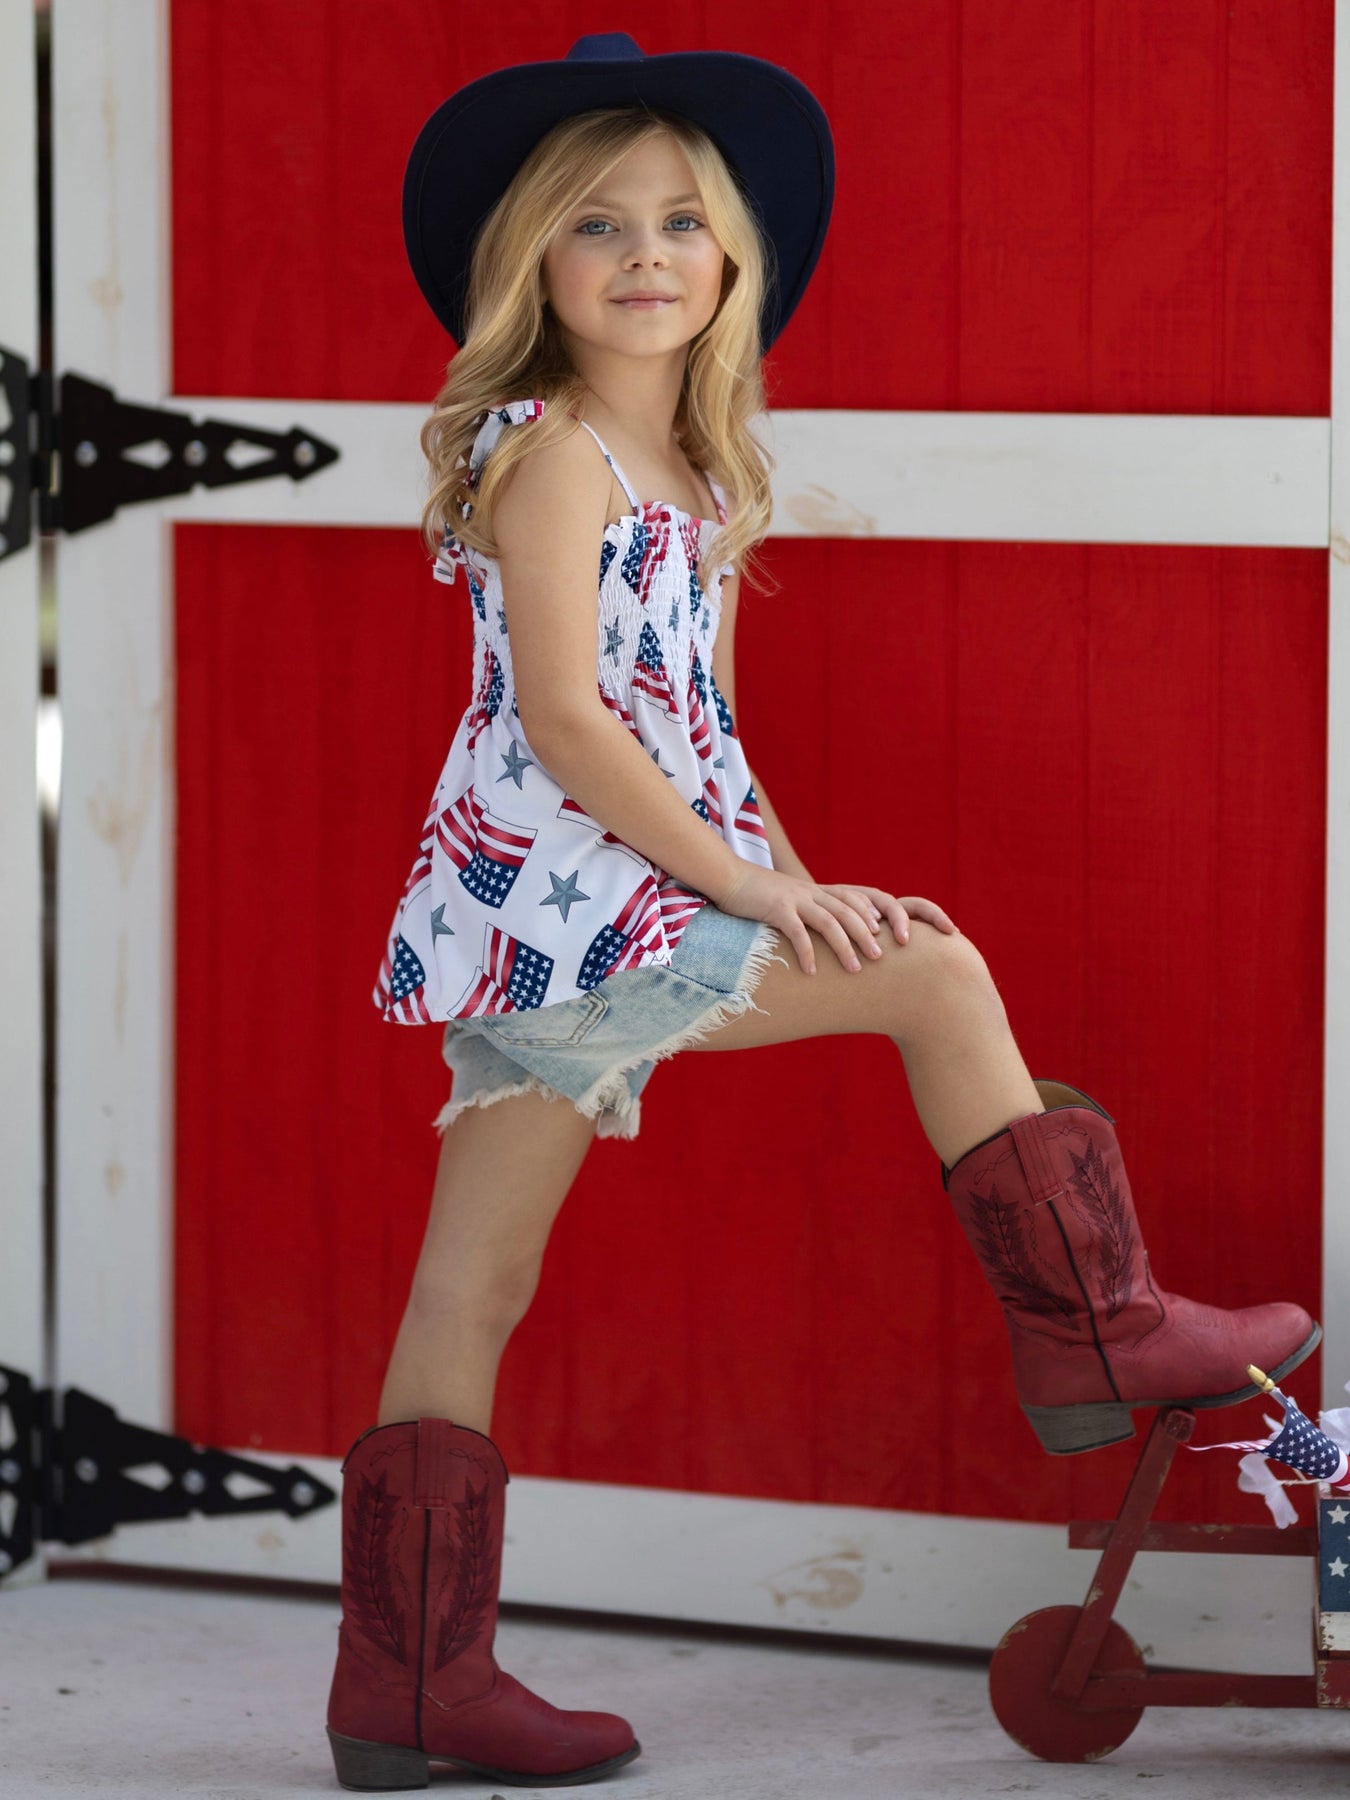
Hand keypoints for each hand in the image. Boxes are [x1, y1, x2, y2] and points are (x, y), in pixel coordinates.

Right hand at [715, 867, 958, 974]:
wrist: (730, 879)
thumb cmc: (764, 896)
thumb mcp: (796, 901)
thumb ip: (817, 912)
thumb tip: (837, 933)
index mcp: (822, 890)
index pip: (862, 897)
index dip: (880, 913)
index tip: (895, 935)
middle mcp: (814, 892)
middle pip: (850, 911)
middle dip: (867, 935)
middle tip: (880, 959)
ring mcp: (796, 898)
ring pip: (829, 921)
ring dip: (844, 946)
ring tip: (855, 970)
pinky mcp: (776, 908)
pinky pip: (797, 931)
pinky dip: (807, 951)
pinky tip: (812, 971)